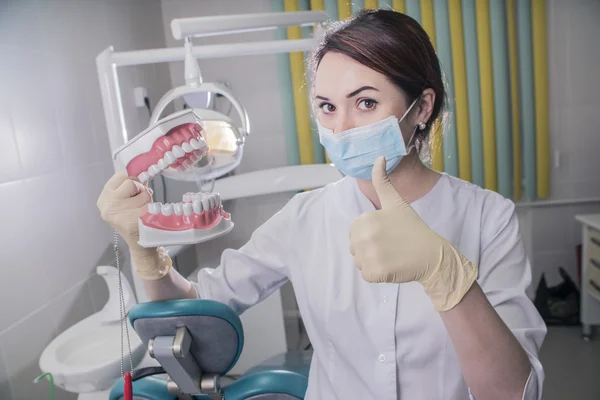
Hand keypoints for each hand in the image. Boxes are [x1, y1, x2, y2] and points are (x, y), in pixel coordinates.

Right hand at [97, 171, 152, 250]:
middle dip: (140, 190)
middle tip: (140, 202)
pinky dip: (153, 209)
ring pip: (144, 193)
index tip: (134, 189)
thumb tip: (142, 169)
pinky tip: (147, 217)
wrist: (139, 244)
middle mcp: (108, 206)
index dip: (132, 179)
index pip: (121, 175)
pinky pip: (150, 205)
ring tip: (143, 211)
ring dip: (148, 200)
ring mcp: (119, 214)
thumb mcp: (125, 200)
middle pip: (132, 182)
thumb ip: (131, 186)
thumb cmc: (132, 218)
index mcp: (104, 198)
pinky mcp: (132, 222)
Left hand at [349, 157, 476, 310]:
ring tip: (393, 255)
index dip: (371, 234)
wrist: (433, 255)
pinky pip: (367, 275)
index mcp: (364, 219)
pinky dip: (378, 275)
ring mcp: (369, 256)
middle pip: (355, 248)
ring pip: (360, 262)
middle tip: (392, 246)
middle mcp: (363, 237)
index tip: (388, 233)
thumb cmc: (413, 228)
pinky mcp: (375, 273)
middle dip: (370, 249)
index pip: (355, 232)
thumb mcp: (396, 202)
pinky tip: (393, 267)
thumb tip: (379, 156)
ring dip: (373, 262)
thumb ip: (383, 181)